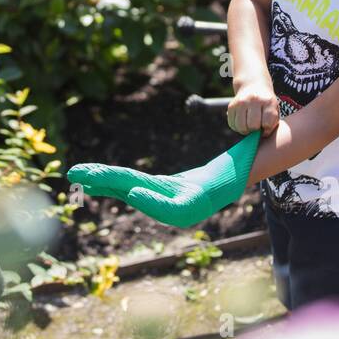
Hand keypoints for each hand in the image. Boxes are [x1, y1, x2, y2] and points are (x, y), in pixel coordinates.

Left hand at [67, 131, 260, 229]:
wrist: (230, 181)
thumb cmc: (240, 168)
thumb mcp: (246, 160)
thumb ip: (250, 150)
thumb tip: (263, 133)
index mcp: (194, 201)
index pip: (170, 205)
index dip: (153, 200)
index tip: (135, 194)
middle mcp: (172, 204)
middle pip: (138, 192)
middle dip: (109, 184)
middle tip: (80, 176)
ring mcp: (159, 196)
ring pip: (126, 187)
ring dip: (100, 180)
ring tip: (75, 172)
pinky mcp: (150, 189)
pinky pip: (127, 183)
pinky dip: (109, 180)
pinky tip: (90, 178)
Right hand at [228, 82, 279, 135]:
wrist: (253, 86)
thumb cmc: (266, 104)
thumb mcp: (274, 110)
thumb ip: (271, 124)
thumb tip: (258, 137)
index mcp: (268, 101)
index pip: (267, 123)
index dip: (267, 128)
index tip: (267, 125)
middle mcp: (253, 100)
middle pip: (253, 126)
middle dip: (255, 129)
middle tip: (257, 125)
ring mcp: (240, 102)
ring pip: (241, 127)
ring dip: (246, 130)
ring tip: (250, 125)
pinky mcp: (231, 106)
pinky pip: (233, 125)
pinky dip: (238, 127)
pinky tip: (243, 122)